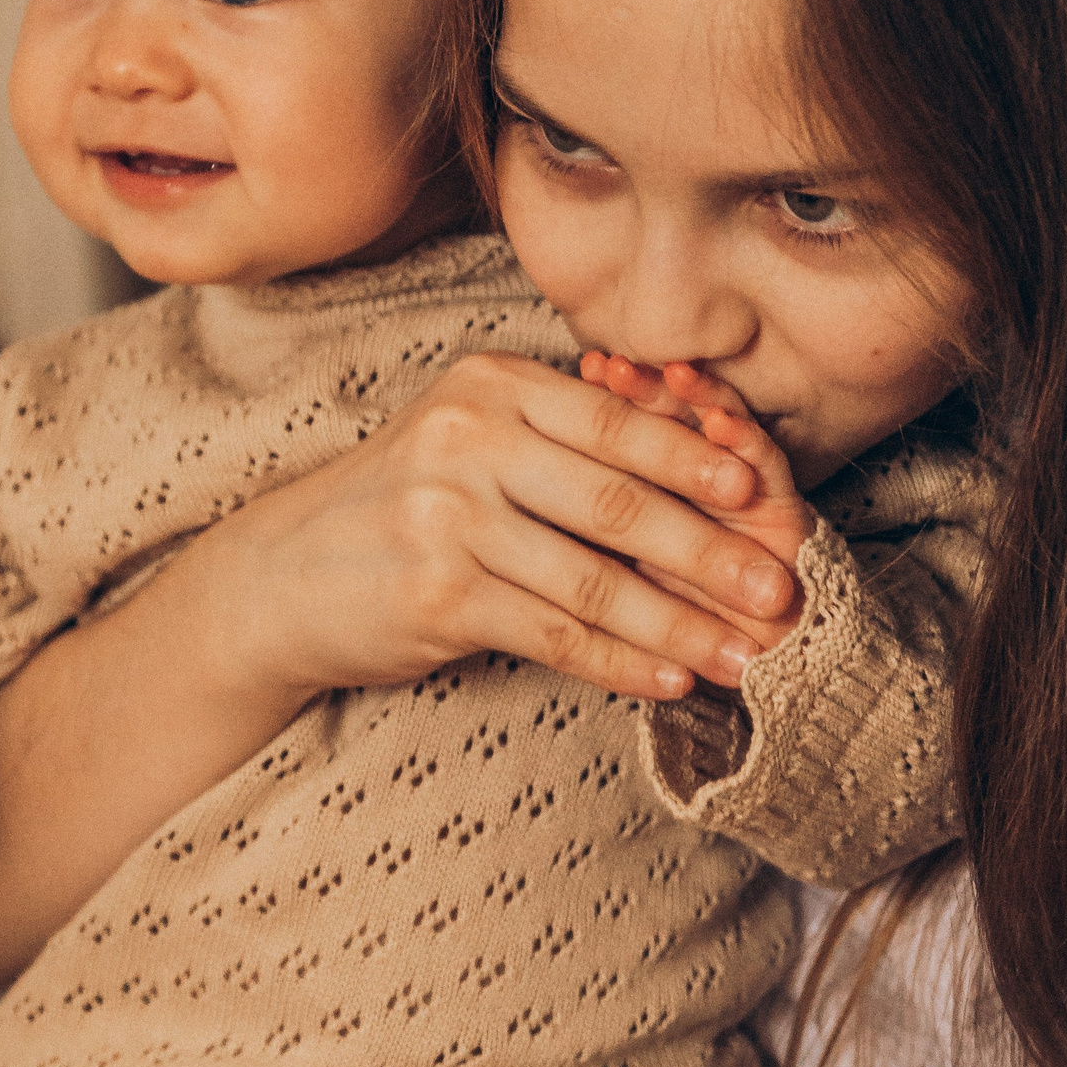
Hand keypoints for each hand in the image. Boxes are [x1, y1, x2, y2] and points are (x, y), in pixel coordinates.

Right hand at [180, 351, 800, 707]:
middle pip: (620, 501)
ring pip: (595, 579)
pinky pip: (554, 634)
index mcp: (492, 385)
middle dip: (714, 551)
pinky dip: (621, 662)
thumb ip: (568, 440)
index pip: (618, 424)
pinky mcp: (436, 594)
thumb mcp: (476, 439)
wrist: (285, 572)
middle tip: (782, 590)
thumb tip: (711, 461)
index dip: (699, 460)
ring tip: (747, 655)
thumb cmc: (406, 503)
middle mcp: (469, 438)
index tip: (767, 495)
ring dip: (683, 625)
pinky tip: (670, 681)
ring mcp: (448, 517)